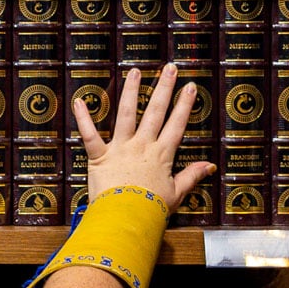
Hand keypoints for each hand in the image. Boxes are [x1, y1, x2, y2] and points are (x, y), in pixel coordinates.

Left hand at [73, 62, 213, 213]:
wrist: (128, 220)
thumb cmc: (151, 210)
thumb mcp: (177, 193)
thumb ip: (191, 176)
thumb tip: (209, 166)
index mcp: (162, 155)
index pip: (176, 124)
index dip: (184, 105)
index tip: (191, 86)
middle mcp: (142, 146)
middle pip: (155, 112)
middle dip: (164, 88)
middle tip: (170, 68)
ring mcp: (121, 149)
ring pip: (126, 114)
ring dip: (130, 91)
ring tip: (135, 71)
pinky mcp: (100, 157)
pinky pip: (90, 135)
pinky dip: (83, 118)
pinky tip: (79, 101)